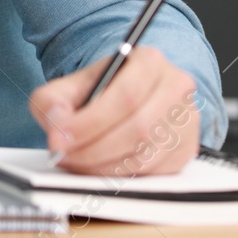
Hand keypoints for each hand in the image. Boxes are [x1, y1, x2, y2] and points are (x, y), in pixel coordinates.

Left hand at [27, 45, 199, 175]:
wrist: (121, 98)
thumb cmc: (98, 91)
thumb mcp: (68, 87)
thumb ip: (52, 101)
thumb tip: (57, 124)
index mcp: (149, 61)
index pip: (126, 96)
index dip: (90, 123)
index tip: (60, 138)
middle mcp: (175, 88)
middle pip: (137, 129)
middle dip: (93, 149)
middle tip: (63, 155)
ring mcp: (185, 121)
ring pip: (145, 156)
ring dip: (103, 166)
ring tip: (76, 161)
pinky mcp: (185, 150)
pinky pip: (152, 173)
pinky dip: (119, 175)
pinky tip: (97, 167)